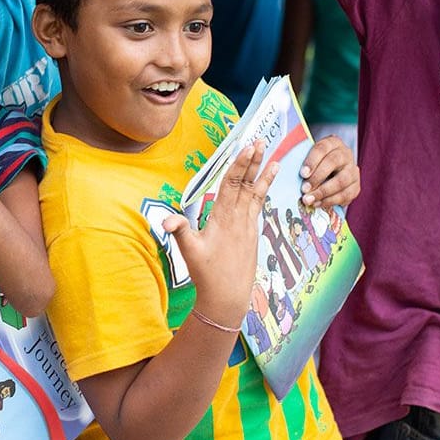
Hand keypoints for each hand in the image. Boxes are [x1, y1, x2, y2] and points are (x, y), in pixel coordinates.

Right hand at [163, 141, 273, 325]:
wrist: (228, 298)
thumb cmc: (207, 275)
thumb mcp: (189, 252)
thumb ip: (179, 231)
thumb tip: (166, 221)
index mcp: (223, 218)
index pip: (232, 184)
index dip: (239, 164)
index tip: (247, 147)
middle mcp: (239, 219)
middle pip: (247, 184)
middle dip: (253, 162)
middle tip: (260, 141)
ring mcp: (248, 227)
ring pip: (256, 195)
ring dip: (263, 175)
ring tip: (274, 160)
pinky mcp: (252, 235)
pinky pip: (258, 208)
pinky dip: (263, 194)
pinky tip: (265, 188)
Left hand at [299, 135, 359, 207]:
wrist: (332, 173)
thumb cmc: (314, 164)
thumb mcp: (308, 157)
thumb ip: (300, 160)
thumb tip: (280, 168)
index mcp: (332, 142)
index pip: (322, 147)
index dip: (312, 160)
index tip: (302, 174)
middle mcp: (345, 154)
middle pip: (333, 162)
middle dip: (317, 177)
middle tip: (304, 189)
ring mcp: (353, 170)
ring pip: (341, 180)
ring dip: (323, 192)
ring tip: (309, 200)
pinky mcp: (356, 187)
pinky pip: (346, 195)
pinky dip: (330, 201)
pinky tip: (318, 204)